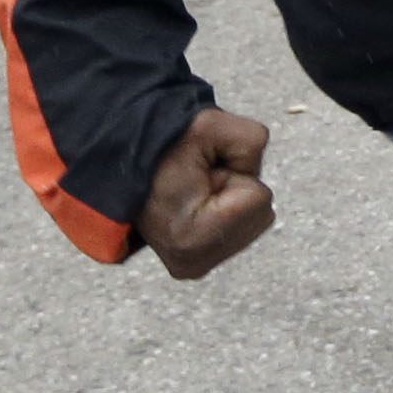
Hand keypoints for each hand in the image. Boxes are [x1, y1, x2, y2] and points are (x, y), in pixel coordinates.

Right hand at [136, 108, 274, 278]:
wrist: (129, 164)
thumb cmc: (167, 146)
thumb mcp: (211, 126)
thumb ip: (250, 140)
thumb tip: (255, 174)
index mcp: (192, 237)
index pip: (259, 198)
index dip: (234, 174)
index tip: (199, 173)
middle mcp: (193, 263)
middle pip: (262, 214)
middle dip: (236, 188)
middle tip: (197, 182)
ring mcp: (195, 266)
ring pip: (256, 220)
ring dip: (233, 199)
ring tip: (194, 192)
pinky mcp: (199, 264)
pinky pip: (245, 229)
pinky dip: (229, 212)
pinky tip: (197, 205)